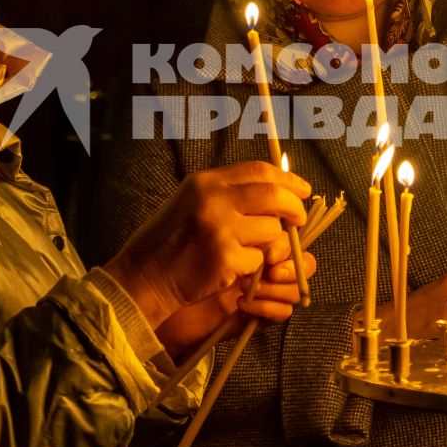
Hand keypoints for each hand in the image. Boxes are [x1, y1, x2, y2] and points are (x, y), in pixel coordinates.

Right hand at [103, 162, 312, 347]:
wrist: (143, 275)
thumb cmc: (170, 241)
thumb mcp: (192, 201)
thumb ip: (229, 192)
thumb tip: (277, 190)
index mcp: (206, 181)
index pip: (260, 170)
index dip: (288, 180)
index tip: (303, 190)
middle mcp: (214, 200)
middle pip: (275, 196)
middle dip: (294, 208)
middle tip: (299, 220)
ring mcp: (221, 229)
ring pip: (271, 232)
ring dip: (265, 245)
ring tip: (240, 251)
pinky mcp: (226, 258)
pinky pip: (257, 260)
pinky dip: (249, 267)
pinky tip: (227, 269)